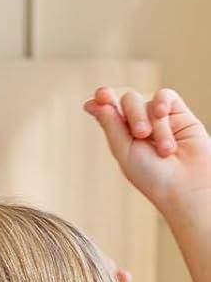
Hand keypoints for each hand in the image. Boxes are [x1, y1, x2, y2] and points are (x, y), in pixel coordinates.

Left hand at [85, 87, 210, 221]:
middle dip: (132, 114)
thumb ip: (111, 125)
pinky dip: (163, 104)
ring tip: (164, 148)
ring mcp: (160, 119)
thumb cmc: (153, 177)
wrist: (186, 185)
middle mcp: (139, 125)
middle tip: (141, 135)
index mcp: (121, 136)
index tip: (98, 96)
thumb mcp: (124, 151)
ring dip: (154, 124)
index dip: (102, 100)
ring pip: (148, 102)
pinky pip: (166, 96)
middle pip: (128, 101)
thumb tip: (95, 102)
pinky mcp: (180, 115)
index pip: (108, 111)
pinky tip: (164, 114)